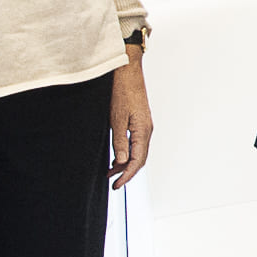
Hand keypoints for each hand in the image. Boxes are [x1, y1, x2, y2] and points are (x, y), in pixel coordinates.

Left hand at [107, 54, 153, 187]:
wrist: (127, 71)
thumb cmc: (121, 91)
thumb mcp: (116, 118)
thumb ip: (119, 140)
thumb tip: (123, 161)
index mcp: (143, 131)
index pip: (137, 161)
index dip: (127, 175)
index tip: (116, 185)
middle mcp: (147, 130)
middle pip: (140, 159)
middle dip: (126, 173)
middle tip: (112, 182)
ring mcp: (144, 126)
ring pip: (138, 152)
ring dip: (125, 163)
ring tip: (110, 171)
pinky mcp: (140, 121)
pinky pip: (136, 143)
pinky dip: (127, 153)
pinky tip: (117, 155)